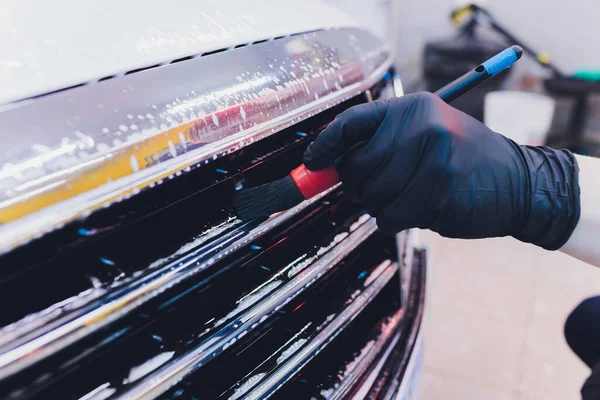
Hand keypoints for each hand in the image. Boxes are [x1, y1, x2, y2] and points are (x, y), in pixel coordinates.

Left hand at [303, 92, 579, 249]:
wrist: (518, 182)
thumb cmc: (461, 161)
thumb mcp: (424, 137)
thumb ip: (379, 145)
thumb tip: (323, 166)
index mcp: (412, 108)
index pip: (350, 122)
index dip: (324, 145)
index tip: (312, 163)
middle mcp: (420, 124)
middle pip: (356, 165)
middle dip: (359, 185)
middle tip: (380, 188)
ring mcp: (431, 155)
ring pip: (372, 195)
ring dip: (380, 205)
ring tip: (407, 197)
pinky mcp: (439, 188)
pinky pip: (390, 215)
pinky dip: (394, 220)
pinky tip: (417, 210)